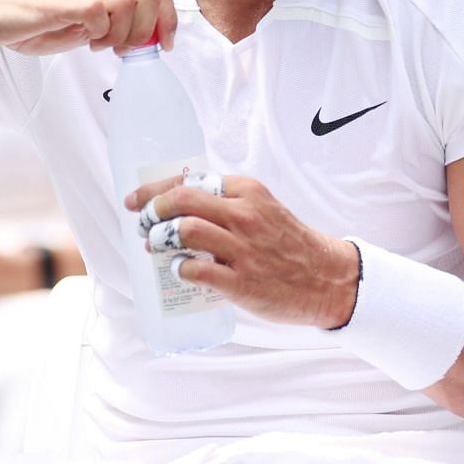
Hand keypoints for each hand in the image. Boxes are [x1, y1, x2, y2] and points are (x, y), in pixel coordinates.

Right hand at [0, 0, 177, 56]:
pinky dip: (101, 33)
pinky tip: (88, 43)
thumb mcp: (80, 20)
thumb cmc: (31, 18)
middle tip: (127, 49)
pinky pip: (99, 12)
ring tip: (102, 46)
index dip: (168, 18)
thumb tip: (140, 37)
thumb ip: (111, 22)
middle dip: (150, 28)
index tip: (163, 45)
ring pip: (129, 2)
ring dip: (124, 33)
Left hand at [126, 174, 359, 327]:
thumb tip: (181, 209)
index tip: (137, 200)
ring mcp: (243, 249)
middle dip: (152, 210)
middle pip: (181, 200)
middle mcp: (244, 215)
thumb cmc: (290, 245)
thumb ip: (230, 205)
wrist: (327, 278)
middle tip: (144, 224)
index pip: (191, 181)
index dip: (156, 190)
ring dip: (159, 239)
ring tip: (154, 247)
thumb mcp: (264, 210)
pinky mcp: (241, 282)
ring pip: (185, 230)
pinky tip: (180, 270)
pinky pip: (196, 269)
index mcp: (248, 192)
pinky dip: (179, 268)